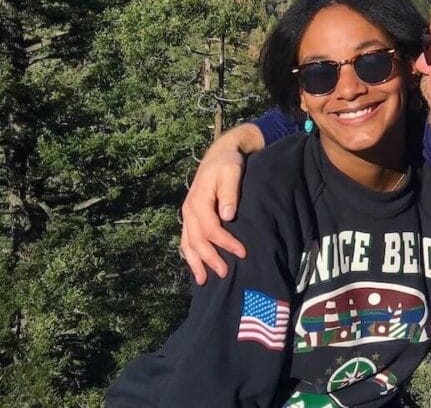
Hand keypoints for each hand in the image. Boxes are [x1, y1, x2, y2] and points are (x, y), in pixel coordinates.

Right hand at [179, 123, 261, 283]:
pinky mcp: (191, 216)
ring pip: (187, 243)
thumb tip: (227, 215)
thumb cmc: (228, 162)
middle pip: (197, 240)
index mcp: (198, 201)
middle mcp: (189, 210)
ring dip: (195, 262)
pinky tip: (195, 266)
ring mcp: (188, 214)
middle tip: (225, 274)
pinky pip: (186, 239)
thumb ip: (229, 193)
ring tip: (203, 280)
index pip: (211, 228)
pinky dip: (189, 254)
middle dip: (210, 259)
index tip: (242, 253)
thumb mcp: (231, 171)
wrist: (220, 154)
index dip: (225, 243)